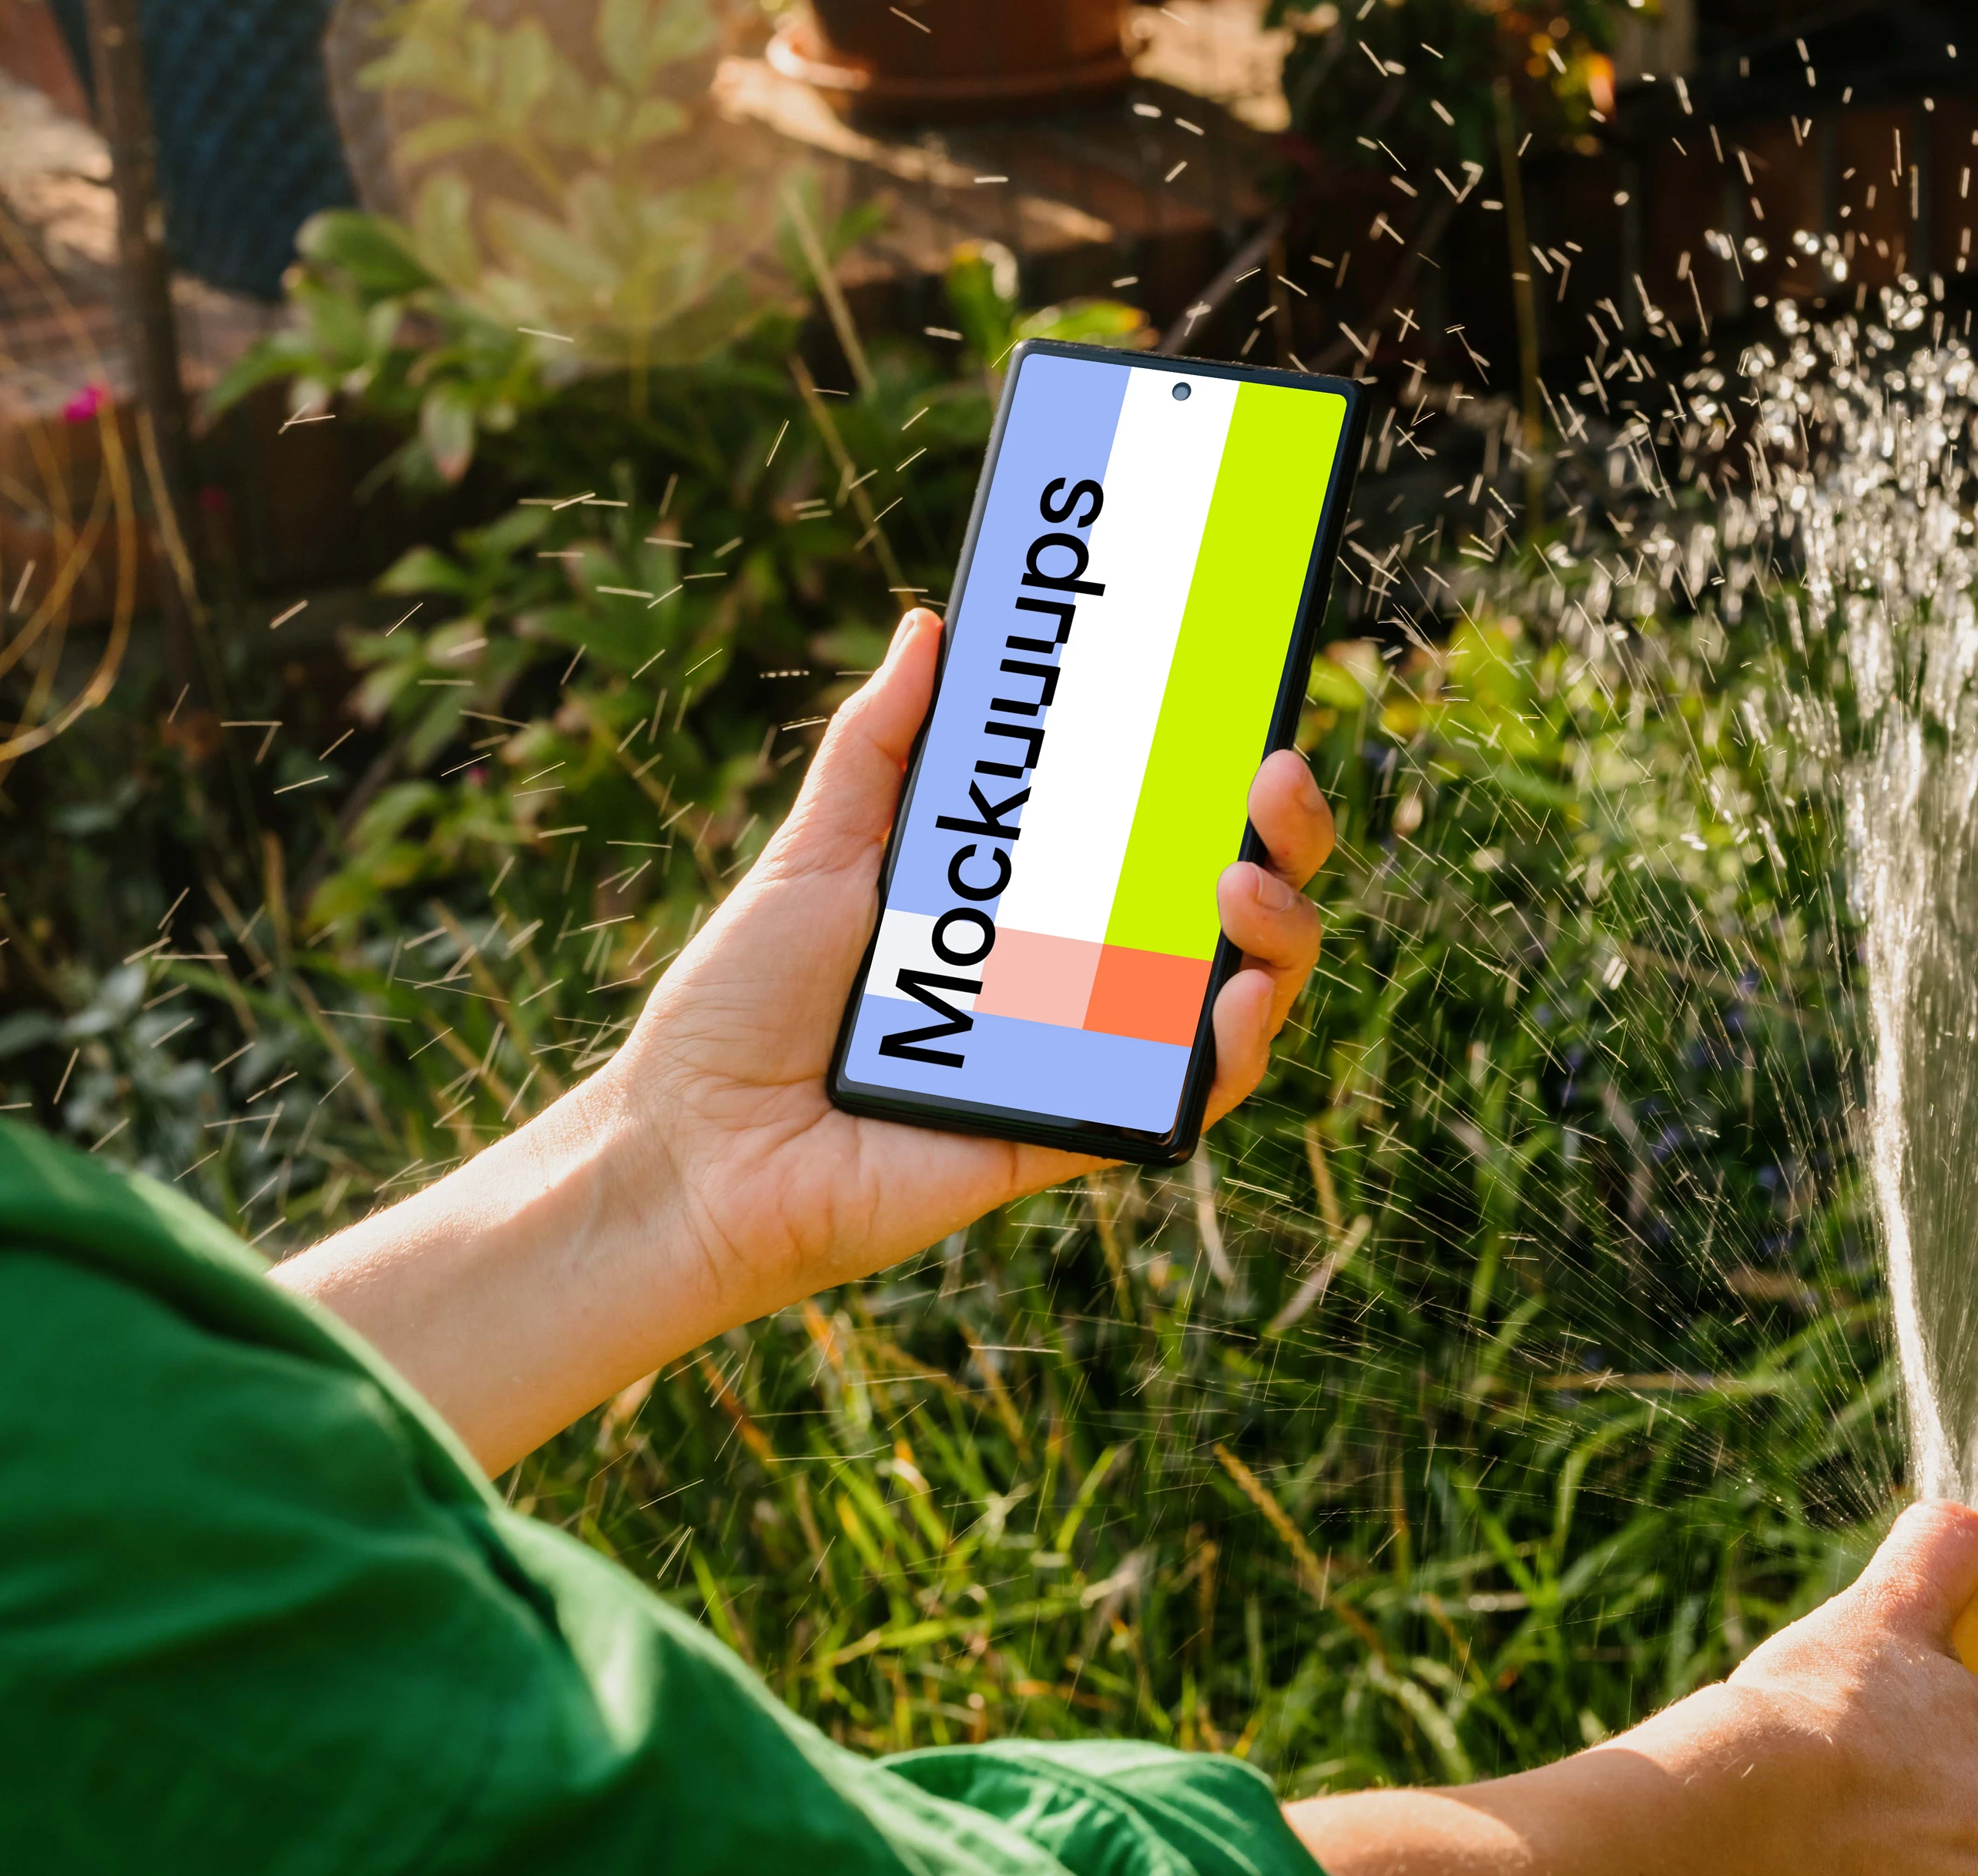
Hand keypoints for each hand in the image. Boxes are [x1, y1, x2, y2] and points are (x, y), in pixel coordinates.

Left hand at [273, 610, 1336, 1471]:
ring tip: (1242, 883)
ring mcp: (1083, 1053)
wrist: (690, 1147)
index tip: (1250, 705)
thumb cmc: (738, 1009)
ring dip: (1279, 933)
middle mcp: (1074, 974)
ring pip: (1238, 997)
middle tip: (1275, 776)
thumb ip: (882, 750)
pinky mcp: (1072, 1133)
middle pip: (1229, 904)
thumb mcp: (815, 854)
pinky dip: (1228, 1050)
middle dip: (1287, 836)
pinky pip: (1183, 1099)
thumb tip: (932, 627)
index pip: (1156, 827)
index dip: (1222, 774)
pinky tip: (1233, 999)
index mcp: (1026, 899)